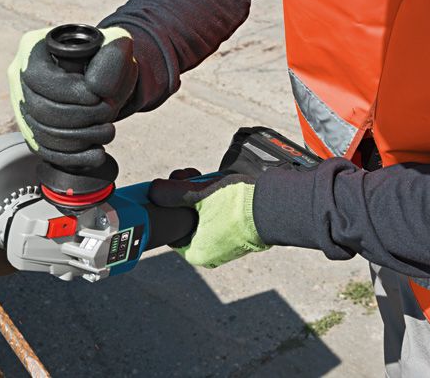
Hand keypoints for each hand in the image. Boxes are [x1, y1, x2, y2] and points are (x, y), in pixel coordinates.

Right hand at [7, 26, 136, 167]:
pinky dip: (74, 157)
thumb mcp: (116, 44)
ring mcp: (23, 105)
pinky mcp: (31, 129)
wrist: (104, 74)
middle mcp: (19, 76)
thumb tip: (97, 90)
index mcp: (32, 47)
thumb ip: (112, 57)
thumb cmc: (106, 55)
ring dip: (81, 138)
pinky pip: (45, 150)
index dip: (70, 92)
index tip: (98, 96)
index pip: (38, 77)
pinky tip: (97, 152)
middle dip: (81, 116)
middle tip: (108, 113)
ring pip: (42, 133)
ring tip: (108, 130)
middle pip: (40, 108)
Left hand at [148, 168, 269, 267]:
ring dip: (198, 192)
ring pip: (200, 212)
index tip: (171, 187)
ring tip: (203, 178)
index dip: (167, 204)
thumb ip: (171, 194)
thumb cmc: (236, 207)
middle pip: (184, 217)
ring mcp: (224, 242)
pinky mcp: (237, 231)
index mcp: (196, 252)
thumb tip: (153, 190)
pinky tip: (216, 183)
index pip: (169, 228)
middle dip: (183, 194)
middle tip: (189, 177)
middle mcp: (209, 251)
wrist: (276, 207)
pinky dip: (213, 197)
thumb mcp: (198, 196)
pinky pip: (216, 213)